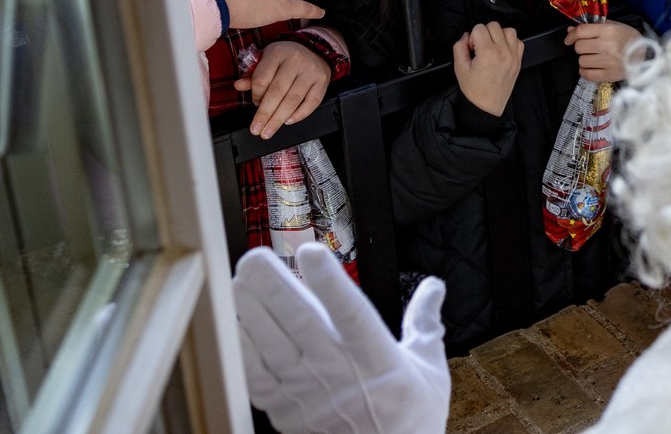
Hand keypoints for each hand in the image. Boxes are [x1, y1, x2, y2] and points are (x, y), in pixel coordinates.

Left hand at [235, 244, 449, 433]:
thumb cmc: (409, 418)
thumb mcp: (429, 368)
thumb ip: (425, 321)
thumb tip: (435, 286)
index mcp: (378, 358)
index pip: (351, 313)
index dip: (329, 281)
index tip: (311, 252)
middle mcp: (339, 373)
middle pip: (301, 324)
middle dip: (274, 287)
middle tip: (254, 257)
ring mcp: (308, 394)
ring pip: (273, 346)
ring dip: (252, 311)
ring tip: (239, 280)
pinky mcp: (286, 412)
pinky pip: (256, 378)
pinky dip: (243, 349)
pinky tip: (235, 324)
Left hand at [240, 41, 331, 138]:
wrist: (314, 50)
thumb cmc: (286, 57)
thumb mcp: (267, 59)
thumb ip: (253, 74)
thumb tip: (239, 86)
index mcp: (278, 52)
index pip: (262, 79)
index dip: (255, 95)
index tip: (254, 103)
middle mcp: (296, 60)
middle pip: (277, 92)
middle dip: (265, 115)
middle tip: (256, 130)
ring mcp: (311, 71)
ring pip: (293, 100)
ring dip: (278, 119)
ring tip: (268, 131)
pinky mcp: (322, 82)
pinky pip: (311, 103)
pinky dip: (299, 115)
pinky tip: (288, 121)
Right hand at [452, 22, 522, 116]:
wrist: (487, 106)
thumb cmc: (474, 90)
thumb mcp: (459, 68)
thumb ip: (459, 47)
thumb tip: (466, 36)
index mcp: (488, 53)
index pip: (479, 28)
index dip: (472, 37)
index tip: (472, 49)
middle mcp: (503, 52)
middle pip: (493, 25)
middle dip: (484, 34)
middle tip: (480, 48)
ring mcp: (513, 56)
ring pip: (508, 30)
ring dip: (498, 35)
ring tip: (492, 47)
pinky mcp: (519, 61)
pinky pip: (518, 41)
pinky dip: (510, 42)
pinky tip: (501, 51)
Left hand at [564, 22, 641, 82]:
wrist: (644, 55)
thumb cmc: (627, 38)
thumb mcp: (613, 26)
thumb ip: (592, 27)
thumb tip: (570, 30)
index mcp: (608, 31)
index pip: (581, 32)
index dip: (571, 35)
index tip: (569, 39)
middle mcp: (607, 46)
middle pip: (579, 47)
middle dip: (581, 47)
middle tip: (589, 48)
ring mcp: (608, 62)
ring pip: (582, 61)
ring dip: (585, 59)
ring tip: (594, 58)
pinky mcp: (609, 75)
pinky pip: (587, 74)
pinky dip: (586, 71)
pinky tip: (592, 67)